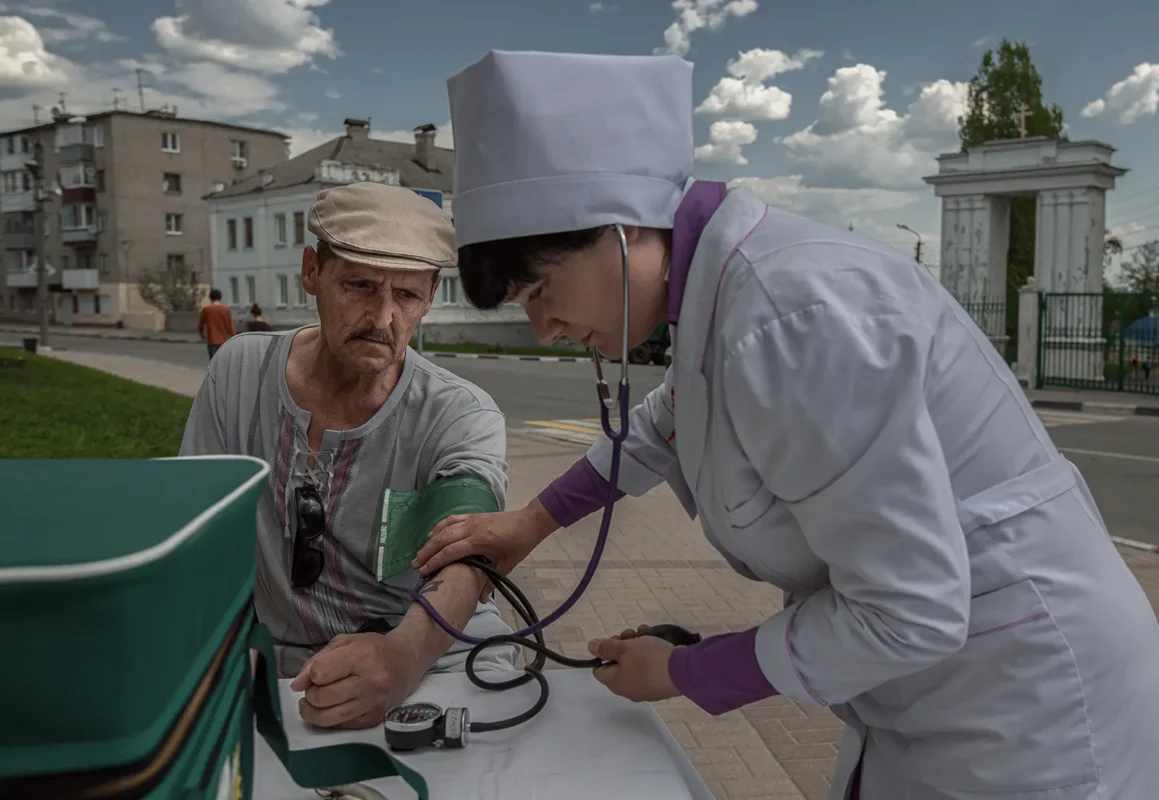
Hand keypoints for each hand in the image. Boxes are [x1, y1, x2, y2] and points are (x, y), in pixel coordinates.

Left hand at [289, 632, 421, 728]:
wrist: (407, 662)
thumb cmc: (373, 649)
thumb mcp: (344, 643)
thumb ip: (317, 660)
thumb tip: (296, 685)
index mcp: (362, 657)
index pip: (320, 673)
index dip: (310, 675)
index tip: (314, 674)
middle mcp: (370, 682)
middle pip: (321, 697)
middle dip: (310, 694)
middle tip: (314, 689)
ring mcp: (373, 703)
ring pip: (328, 717)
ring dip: (313, 711)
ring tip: (314, 702)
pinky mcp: (374, 719)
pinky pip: (340, 726)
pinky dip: (329, 719)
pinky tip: (332, 708)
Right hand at [413, 501, 556, 599]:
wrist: (529, 522)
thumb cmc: (518, 545)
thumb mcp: (506, 565)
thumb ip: (490, 581)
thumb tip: (479, 600)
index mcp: (479, 541)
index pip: (450, 552)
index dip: (435, 562)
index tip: (423, 572)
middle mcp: (471, 528)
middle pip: (442, 540)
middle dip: (427, 553)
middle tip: (415, 566)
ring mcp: (471, 520)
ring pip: (444, 529)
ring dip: (430, 541)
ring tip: (420, 553)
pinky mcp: (472, 515)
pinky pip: (451, 520)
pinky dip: (439, 527)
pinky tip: (432, 535)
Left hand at [588, 628, 680, 702]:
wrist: (682, 671)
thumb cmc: (649, 659)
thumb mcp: (624, 648)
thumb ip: (606, 647)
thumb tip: (591, 647)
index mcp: (615, 683)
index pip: (599, 669)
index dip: (604, 652)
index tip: (615, 640)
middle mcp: (628, 690)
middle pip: (618, 665)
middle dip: (623, 646)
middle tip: (631, 635)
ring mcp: (646, 690)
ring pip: (635, 664)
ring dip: (637, 647)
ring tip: (645, 633)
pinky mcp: (660, 686)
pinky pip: (649, 669)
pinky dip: (650, 655)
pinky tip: (656, 641)